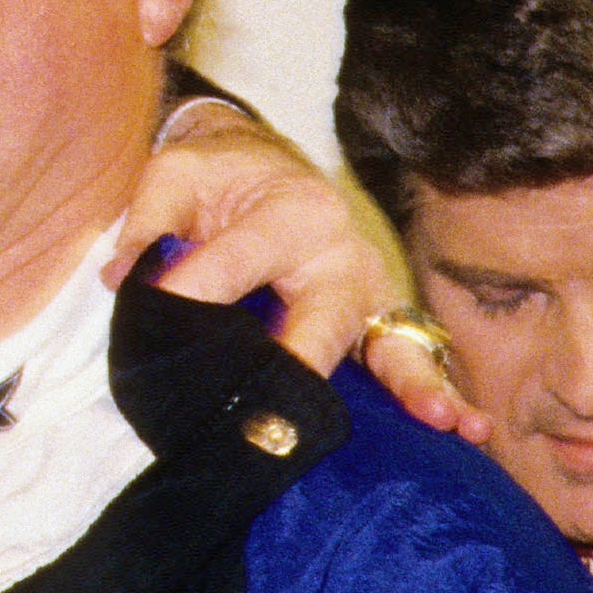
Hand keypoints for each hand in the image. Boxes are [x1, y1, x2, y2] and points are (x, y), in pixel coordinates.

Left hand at [119, 101, 481, 436]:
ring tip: (439, 418)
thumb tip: (126, 278)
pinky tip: (466, 425)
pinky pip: (405, 360)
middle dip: (309, 358)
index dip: (195, 288)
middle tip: (290, 395)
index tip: (155, 310)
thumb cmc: (217, 177)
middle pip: (329, 314)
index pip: (243, 261)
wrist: (260, 167)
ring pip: (389, 343)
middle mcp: (343, 252)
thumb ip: (147, 222)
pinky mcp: (372, 324)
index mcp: (295, 210)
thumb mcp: (175, 175)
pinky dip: (432, 390)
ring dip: (414, 384)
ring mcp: (366, 293)